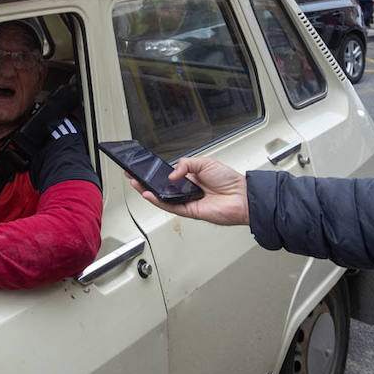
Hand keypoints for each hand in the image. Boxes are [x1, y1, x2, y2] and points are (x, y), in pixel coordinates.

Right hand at [128, 156, 250, 225]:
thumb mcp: (205, 162)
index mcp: (190, 176)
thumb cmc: (229, 180)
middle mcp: (187, 189)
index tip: (142, 168)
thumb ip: (185, 165)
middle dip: (145, 182)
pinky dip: (158, 201)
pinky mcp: (189, 211)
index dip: (154, 172)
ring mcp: (187, 201)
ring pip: (162, 197)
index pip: (167, 174)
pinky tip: (149, 194)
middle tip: (132, 176)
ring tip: (136, 184)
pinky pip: (170, 206)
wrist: (241, 196)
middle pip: (161, 187)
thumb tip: (170, 173)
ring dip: (148, 191)